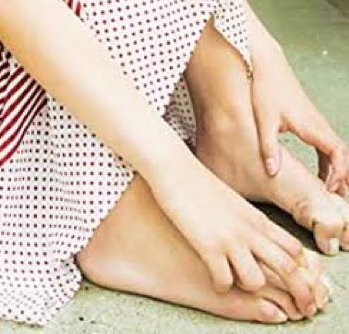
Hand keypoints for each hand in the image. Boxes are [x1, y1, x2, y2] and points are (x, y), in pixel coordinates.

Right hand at [150, 152, 319, 313]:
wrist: (174, 167)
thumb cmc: (199, 183)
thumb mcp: (233, 202)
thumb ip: (247, 222)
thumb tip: (256, 239)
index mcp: (257, 219)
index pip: (295, 249)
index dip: (302, 271)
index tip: (296, 283)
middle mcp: (250, 230)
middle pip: (289, 268)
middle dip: (299, 293)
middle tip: (298, 309)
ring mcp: (230, 238)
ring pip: (257, 280)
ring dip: (249, 287)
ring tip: (237, 281)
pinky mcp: (208, 245)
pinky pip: (225, 281)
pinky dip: (222, 286)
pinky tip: (215, 279)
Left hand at [247, 10, 348, 195]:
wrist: (265, 63)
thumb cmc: (265, 88)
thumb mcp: (264, 120)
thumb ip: (269, 147)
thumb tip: (272, 172)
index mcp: (312, 126)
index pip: (337, 154)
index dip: (339, 174)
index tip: (329, 191)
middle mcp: (318, 124)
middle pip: (341, 155)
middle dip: (343, 177)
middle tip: (336, 199)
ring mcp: (315, 122)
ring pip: (335, 151)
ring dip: (337, 171)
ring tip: (332, 193)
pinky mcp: (309, 121)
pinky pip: (327, 146)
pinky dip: (328, 162)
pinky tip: (321, 175)